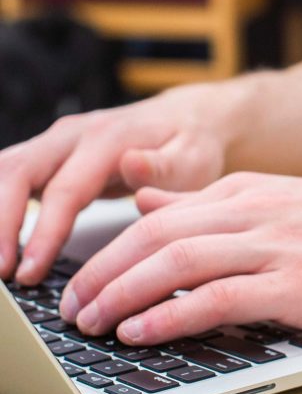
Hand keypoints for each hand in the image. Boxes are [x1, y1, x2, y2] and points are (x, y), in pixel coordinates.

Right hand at [0, 82, 238, 283]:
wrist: (186, 119)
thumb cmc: (190, 147)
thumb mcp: (191, 159)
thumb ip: (162, 168)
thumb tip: (131, 166)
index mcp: (107, 140)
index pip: (64, 190)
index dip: (43, 233)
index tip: (31, 271)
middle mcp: (72, 135)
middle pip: (16, 174)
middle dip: (1, 226)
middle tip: (3, 274)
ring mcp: (55, 142)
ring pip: (3, 171)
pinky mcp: (47, 154)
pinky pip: (8, 176)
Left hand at [60, 172, 301, 344]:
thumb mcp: (286, 200)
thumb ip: (217, 203)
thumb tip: (151, 204)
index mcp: (251, 191)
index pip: (159, 215)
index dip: (110, 250)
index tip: (87, 280)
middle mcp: (258, 211)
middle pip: (155, 236)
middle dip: (101, 273)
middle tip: (74, 307)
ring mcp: (279, 247)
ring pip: (176, 262)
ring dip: (122, 293)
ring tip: (93, 322)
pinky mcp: (301, 285)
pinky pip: (219, 298)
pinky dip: (170, 314)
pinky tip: (144, 330)